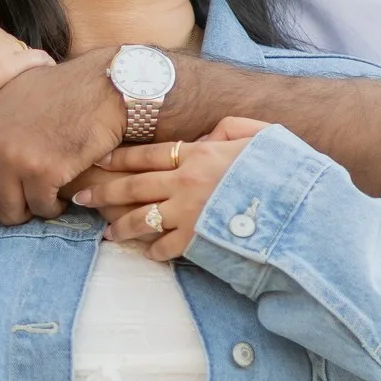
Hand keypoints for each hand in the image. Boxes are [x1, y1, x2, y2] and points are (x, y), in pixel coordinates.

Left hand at [0, 48, 126, 224]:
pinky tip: (62, 191)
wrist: (103, 85)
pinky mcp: (43, 172)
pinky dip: (54, 207)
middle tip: (17, 204)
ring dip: (29, 210)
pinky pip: (41, 210)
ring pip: (8, 215)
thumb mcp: (9, 100)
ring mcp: (13, 160)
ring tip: (43, 194)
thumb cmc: (61, 91)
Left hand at [70, 116, 272, 261]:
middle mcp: (187, 182)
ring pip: (142, 218)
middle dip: (103, 191)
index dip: (119, 157)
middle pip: (133, 185)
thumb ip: (229, 129)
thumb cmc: (283, 168)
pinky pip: (166, 246)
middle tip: (80, 196)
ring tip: (106, 233)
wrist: (300, 207)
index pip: (147, 154)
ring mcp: (191, 213)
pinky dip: (154, 250)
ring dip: (120, 226)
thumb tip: (206, 135)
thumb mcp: (259, 134)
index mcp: (199, 153)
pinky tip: (147, 252)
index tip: (97, 159)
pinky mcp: (199, 240)